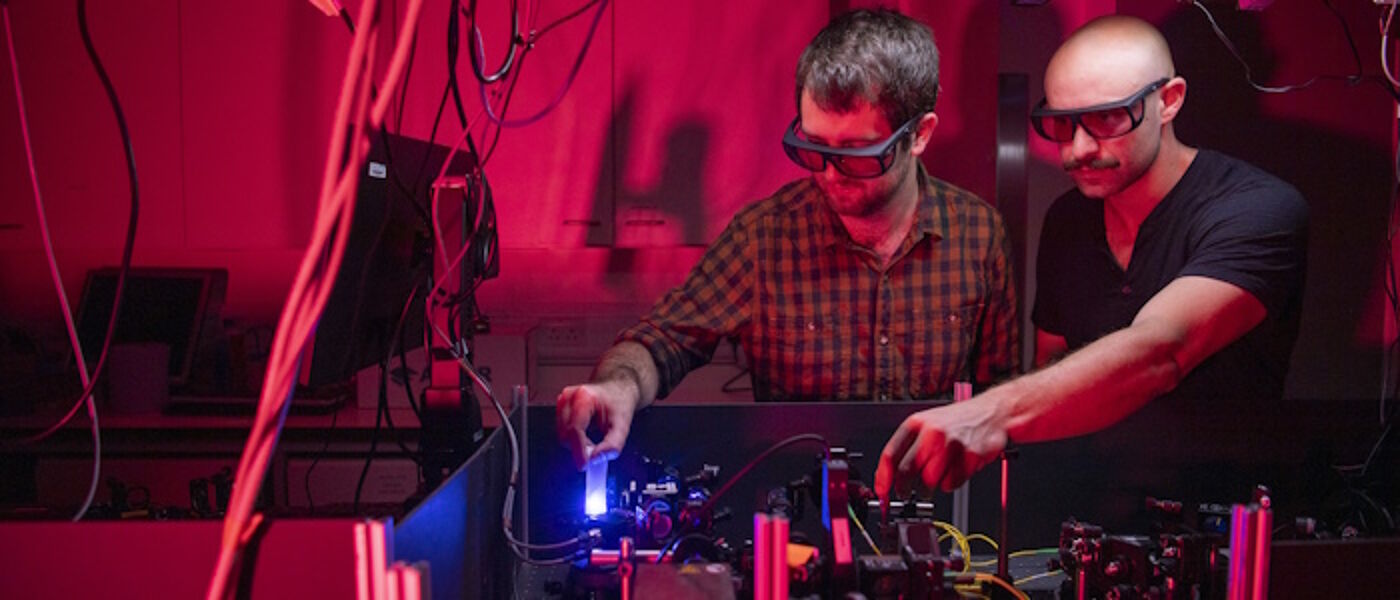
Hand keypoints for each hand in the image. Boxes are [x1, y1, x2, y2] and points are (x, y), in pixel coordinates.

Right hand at [556, 380, 638, 469]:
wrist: (616, 388)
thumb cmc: (619, 402)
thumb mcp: (623, 425)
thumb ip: (612, 445)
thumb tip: (596, 460)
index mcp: (584, 397)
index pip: (575, 430)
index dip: (579, 450)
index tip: (584, 465)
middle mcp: (569, 397)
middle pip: (565, 435)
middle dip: (580, 447)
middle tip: (597, 449)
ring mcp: (562, 402)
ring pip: (562, 435)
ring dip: (577, 444)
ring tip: (593, 439)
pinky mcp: (559, 408)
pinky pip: (562, 432)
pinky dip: (574, 439)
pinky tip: (586, 434)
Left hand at [874, 399, 1007, 499]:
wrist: (992, 412)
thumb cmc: (957, 420)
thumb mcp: (928, 424)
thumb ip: (908, 447)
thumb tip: (888, 475)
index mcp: (917, 423)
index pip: (891, 455)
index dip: (883, 478)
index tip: (882, 492)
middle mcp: (932, 433)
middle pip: (907, 472)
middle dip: (904, 489)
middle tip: (906, 493)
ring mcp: (952, 445)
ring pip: (929, 482)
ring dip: (930, 487)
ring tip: (939, 473)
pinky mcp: (970, 457)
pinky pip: (951, 484)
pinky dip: (950, 483)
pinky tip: (956, 468)